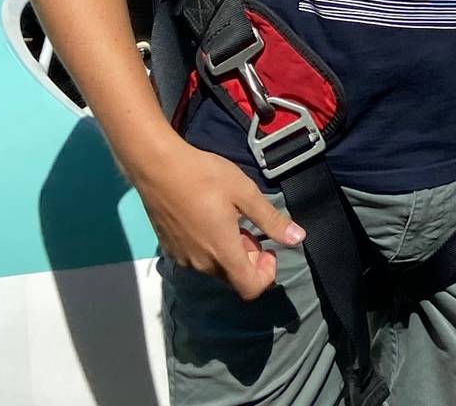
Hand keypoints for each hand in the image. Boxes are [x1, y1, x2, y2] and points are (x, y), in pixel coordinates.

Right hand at [124, 137, 305, 299]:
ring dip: (229, 252)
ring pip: (215, 267)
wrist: (157, 166)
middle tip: (250, 228)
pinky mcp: (169, 248)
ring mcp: (182, 257)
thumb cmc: (204, 176)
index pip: (250, 288)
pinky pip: (197, 258)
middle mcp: (201, 263)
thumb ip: (271, 220)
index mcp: (222, 252)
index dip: (266, 276)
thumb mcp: (244, 193)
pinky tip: (209, 219)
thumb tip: (298, 238)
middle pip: (233, 277)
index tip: (269, 250)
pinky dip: (210, 247)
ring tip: (230, 220)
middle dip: (249, 259)